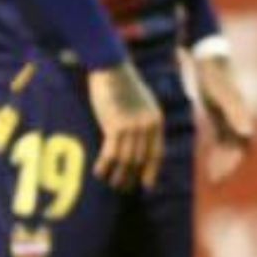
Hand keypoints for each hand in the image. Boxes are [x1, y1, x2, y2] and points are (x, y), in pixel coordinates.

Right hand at [88, 63, 164, 190]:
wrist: (112, 69)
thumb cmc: (124, 86)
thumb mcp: (142, 105)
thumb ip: (142, 123)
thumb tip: (136, 145)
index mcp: (156, 121)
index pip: (157, 153)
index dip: (151, 171)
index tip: (147, 185)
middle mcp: (147, 126)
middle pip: (140, 159)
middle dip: (132, 176)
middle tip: (123, 187)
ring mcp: (132, 126)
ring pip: (126, 160)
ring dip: (119, 175)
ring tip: (112, 184)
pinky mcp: (115, 125)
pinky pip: (110, 153)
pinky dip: (105, 165)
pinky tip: (99, 173)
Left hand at [193, 53, 255, 184]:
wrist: (208, 57)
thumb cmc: (214, 75)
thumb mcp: (222, 94)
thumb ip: (235, 113)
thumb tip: (247, 135)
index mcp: (240, 116)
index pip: (244, 146)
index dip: (235, 162)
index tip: (221, 177)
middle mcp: (238, 119)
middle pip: (238, 149)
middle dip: (229, 167)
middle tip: (216, 183)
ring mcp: (230, 118)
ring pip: (230, 147)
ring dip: (223, 162)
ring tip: (212, 179)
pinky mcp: (221, 115)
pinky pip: (222, 139)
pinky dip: (217, 153)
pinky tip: (207, 163)